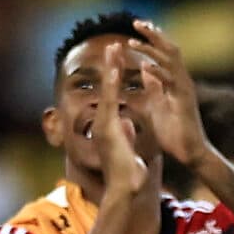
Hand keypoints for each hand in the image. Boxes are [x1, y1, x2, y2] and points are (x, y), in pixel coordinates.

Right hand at [93, 50, 146, 203]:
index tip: (118, 60)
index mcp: (111, 126)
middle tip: (113, 44)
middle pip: (107, 88)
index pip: (113, 96)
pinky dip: (112, 85)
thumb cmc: (127, 174)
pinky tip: (115, 69)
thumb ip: (127, 133)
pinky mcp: (107, 127)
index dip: (116, 78)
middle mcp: (104, 122)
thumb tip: (128, 123)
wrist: (124, 189)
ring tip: (114, 47)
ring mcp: (104, 124)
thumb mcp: (130, 148)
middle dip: (110, 66)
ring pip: (107, 90)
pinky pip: (110, 102)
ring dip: (111, 68)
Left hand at [128, 19, 210, 169]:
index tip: (139, 26)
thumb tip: (145, 68)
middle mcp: (182, 81)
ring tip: (133, 40)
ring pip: (171, 60)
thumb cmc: (175, 133)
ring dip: (152, 48)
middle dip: (154, 34)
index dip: (153, 38)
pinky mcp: (184, 101)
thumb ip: (154, 86)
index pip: (165, 53)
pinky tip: (144, 66)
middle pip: (171, 49)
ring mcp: (185, 90)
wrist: (191, 154)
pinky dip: (158, 71)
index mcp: (175, 81)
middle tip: (137, 22)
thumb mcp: (159, 104)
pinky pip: (171, 82)